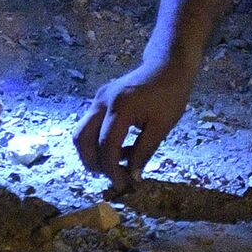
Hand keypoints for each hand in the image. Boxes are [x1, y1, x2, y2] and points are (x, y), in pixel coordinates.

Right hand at [74, 57, 197, 186]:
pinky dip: (99, 142)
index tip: (123, 186)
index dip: (111, 169)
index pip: (105, 145)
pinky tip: (121, 150)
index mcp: (120, 107)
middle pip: (81, 138)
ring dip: (94, 154)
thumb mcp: (162, 126)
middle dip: (93, 163)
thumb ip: (144, 152)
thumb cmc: (170, 95)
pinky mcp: (100, 100)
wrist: (167, 65)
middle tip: (113, 177)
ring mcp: (98, 99)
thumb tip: (132, 177)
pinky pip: (91, 125)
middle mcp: (102, 102)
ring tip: (117, 166)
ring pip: (82, 132)